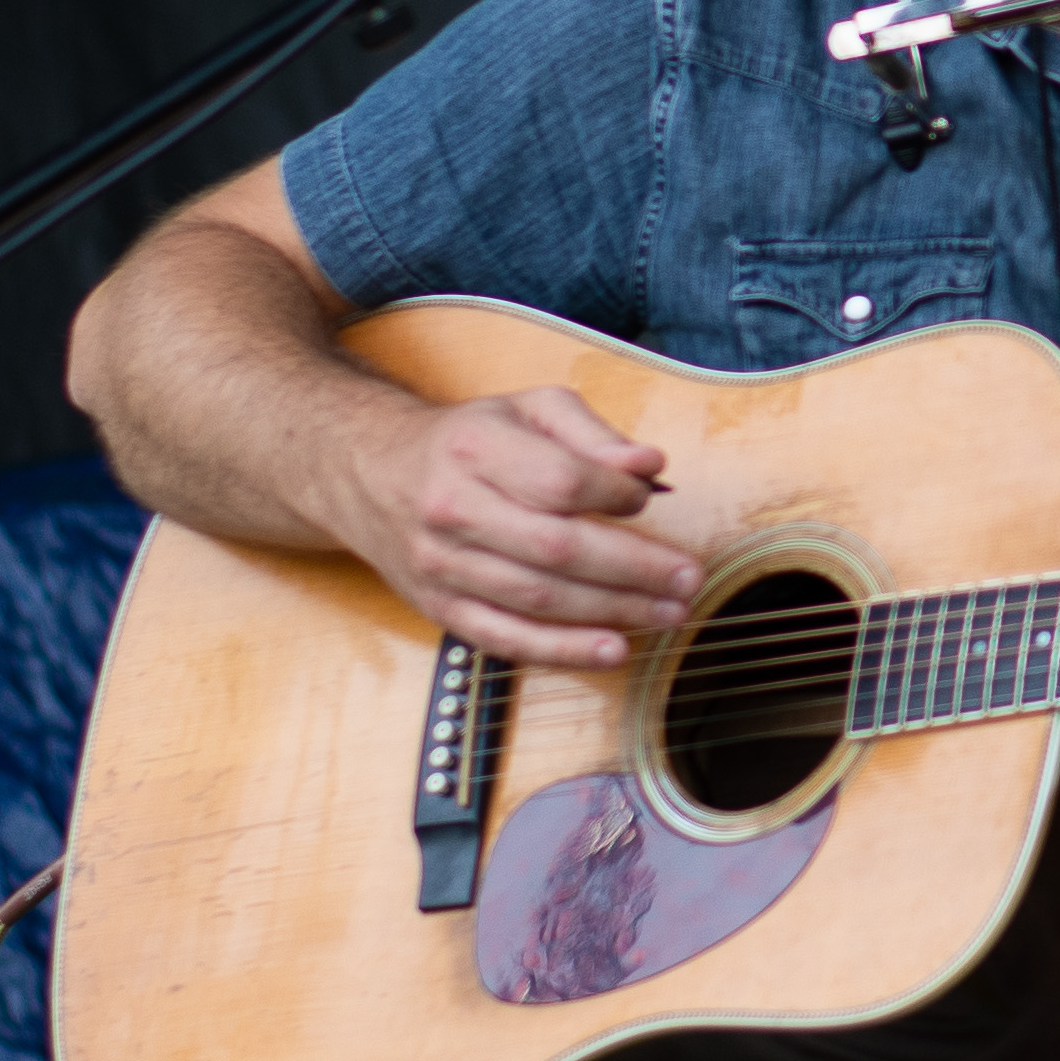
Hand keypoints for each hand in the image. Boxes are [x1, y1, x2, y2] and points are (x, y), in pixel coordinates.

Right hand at [333, 386, 696, 668]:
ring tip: (671, 611)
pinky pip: (505, 639)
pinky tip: (614, 650)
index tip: (650, 497)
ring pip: (536, 599)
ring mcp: (440, 566)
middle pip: (555, 548)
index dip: (614, 494)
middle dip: (633, 568)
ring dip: (613, 612)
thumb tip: (647, 467)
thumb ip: (592, 433)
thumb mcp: (527, 409)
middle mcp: (451, 509)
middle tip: (689, 577)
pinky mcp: (439, 608)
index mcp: (474, 449)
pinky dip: (562, 651)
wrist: (370, 474)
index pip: (559, 481)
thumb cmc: (469, 439)